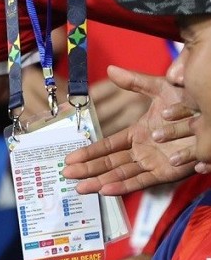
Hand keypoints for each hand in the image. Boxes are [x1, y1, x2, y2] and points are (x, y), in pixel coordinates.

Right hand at [63, 66, 197, 194]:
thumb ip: (135, 82)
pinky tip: (105, 190)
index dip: (89, 152)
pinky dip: (123, 186)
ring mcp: (154, 162)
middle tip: (66, 175)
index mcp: (139, 134)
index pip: (108, 146)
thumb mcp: (160, 88)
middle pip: (109, 163)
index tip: (70, 158)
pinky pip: (141, 181)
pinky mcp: (167, 172)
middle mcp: (144, 151)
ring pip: (121, 175)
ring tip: (79, 188)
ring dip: (100, 181)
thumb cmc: (192, 102)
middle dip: (88, 170)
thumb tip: (111, 69)